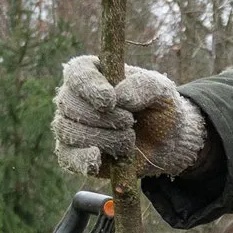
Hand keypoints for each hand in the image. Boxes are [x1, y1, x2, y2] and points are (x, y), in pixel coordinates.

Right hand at [55, 56, 206, 176]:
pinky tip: (97, 159)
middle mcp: (75, 98)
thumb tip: (119, 97)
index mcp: (93, 73)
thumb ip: (143, 86)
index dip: (89, 87)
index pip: (77, 73)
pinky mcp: (74, 154)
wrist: (166, 144)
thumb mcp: (161, 90)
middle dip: (103, 117)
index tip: (110, 100)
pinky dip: (81, 159)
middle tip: (129, 121)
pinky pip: (67, 157)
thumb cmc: (159, 109)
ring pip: (69, 130)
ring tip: (129, 139)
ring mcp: (71, 126)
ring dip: (103, 138)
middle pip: (69, 103)